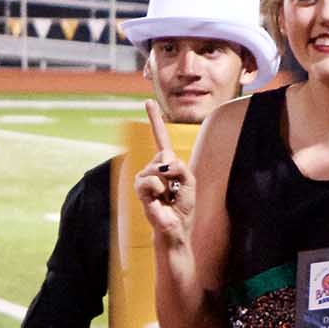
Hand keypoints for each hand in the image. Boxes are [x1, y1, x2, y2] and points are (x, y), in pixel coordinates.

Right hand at [133, 100, 193, 240]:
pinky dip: (158, 190)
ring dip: (167, 184)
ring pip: (156, 168)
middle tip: (176, 189)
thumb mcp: (189, 181)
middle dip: (176, 172)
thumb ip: (179, 166)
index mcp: (168, 163)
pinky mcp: (139, 188)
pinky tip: (160, 199)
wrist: (176, 226)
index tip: (148, 102)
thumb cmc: (183, 205)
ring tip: (168, 196)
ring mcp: (144, 176)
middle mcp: (153, 167)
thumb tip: (163, 162)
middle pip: (165, 155)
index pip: (161, 138)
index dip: (155, 120)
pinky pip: (149, 181)